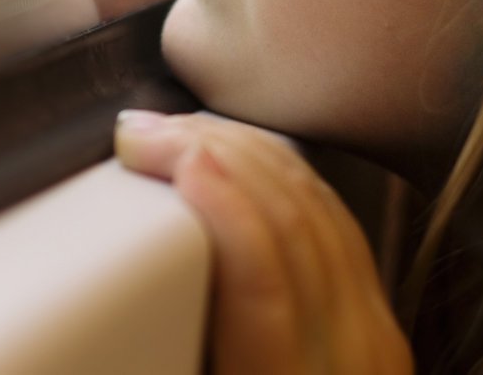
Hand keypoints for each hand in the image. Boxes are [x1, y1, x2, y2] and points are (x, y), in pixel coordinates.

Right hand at [115, 110, 411, 374]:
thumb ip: (168, 351)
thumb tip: (102, 328)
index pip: (262, 273)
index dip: (218, 200)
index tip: (163, 154)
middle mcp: (346, 356)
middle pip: (291, 220)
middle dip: (214, 153)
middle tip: (142, 131)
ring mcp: (373, 337)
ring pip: (318, 207)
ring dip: (245, 152)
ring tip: (178, 131)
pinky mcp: (380, 325)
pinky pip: (337, 221)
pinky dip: (286, 175)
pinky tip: (242, 158)